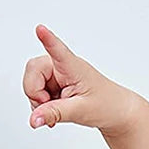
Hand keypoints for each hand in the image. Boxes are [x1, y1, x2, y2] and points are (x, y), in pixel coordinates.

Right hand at [23, 24, 140, 135]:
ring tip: (58, 111)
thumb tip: (33, 120)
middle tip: (49, 107)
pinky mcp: (54, 86)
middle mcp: (61, 67)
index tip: (40, 29)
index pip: (58, 50)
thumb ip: (54, 114)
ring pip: (31, 84)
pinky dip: (41, 107)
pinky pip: (36, 94)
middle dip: (35, 93)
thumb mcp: (80, 111)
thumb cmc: (106, 105)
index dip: (47, 40)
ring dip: (38, 102)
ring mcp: (56, 76)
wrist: (116, 112)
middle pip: (32, 71)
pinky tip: (53, 113)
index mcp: (73, 66)